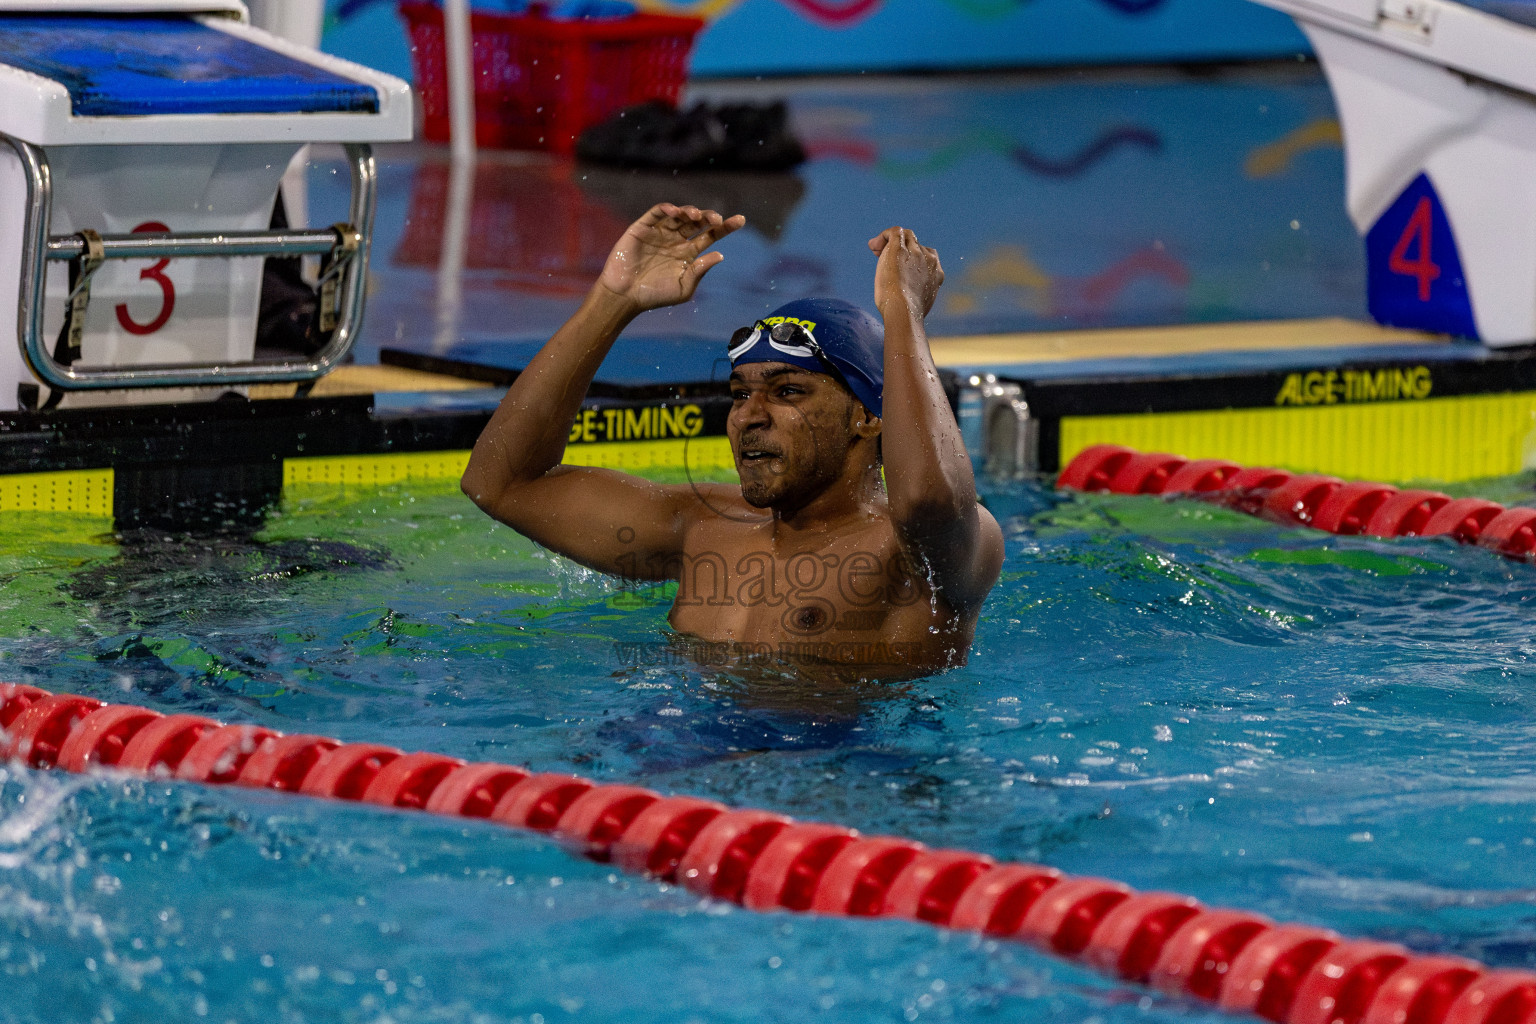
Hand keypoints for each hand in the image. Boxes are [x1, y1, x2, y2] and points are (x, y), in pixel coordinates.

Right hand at [598, 203, 745, 312]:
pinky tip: (677, 213)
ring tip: (697, 217)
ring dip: (690, 212)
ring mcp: (659, 232)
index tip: (741, 220)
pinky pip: (657, 213)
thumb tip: (720, 254)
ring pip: (679, 214)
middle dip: (709, 217)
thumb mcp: (683, 287)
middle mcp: (676, 240)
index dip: (725, 227)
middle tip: (718, 219)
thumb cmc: (655, 296)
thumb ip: (700, 270)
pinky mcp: (642, 228)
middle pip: (697, 222)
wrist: (625, 297)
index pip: (710, 236)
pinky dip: (667, 209)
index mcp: (688, 254)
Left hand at [868, 226, 943, 318]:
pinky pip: (895, 232)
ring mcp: (916, 253)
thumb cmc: (907, 316)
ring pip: (906, 236)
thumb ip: (917, 294)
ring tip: (876, 250)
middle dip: (900, 247)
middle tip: (880, 255)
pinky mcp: (900, 250)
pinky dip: (884, 235)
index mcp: (937, 272)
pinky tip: (874, 245)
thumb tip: (908, 299)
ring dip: (890, 242)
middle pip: (915, 244)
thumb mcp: (919, 304)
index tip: (898, 267)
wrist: (904, 313)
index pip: (926, 256)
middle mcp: (929, 259)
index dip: (912, 257)